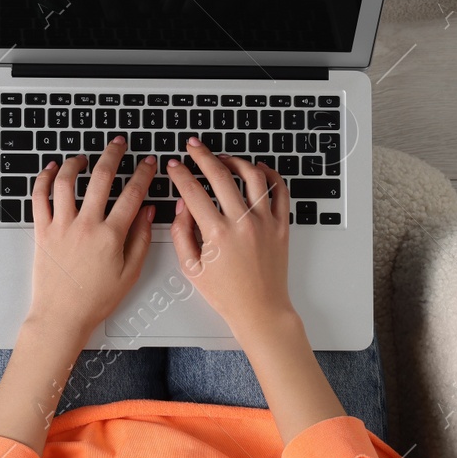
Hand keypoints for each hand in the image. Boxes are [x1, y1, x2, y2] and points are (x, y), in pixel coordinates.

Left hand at [27, 137, 159, 341]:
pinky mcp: (42, 231)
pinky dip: (44, 179)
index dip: (143, 173)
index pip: (132, 194)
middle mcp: (86, 225)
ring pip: (67, 182)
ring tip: (84, 157)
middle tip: (118, 144)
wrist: (62, 316)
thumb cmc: (96, 300)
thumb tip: (148, 211)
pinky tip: (51, 169)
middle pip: (101, 178)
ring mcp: (61, 226)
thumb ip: (141, 239)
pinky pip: (39, 198)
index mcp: (111, 235)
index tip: (148, 162)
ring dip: (76, 163)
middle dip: (113, 155)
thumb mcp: (130, 273)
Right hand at [165, 139, 294, 339]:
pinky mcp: (282, 226)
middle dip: (203, 156)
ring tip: (224, 158)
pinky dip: (271, 175)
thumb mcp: (192, 268)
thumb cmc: (228, 295)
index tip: (174, 166)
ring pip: (252, 176)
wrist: (260, 311)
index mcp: (217, 234)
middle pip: (220, 175)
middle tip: (193, 147)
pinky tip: (259, 168)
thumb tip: (182, 205)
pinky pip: (280, 192)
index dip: (180, 174)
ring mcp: (265, 222)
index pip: (193, 192)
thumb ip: (181, 233)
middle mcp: (243, 223)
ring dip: (235, 161)